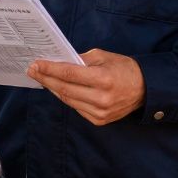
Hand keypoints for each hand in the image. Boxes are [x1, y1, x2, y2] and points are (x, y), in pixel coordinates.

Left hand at [26, 49, 145, 125]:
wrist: (145, 89)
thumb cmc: (124, 68)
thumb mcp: (103, 56)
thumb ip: (80, 60)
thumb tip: (58, 62)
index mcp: (103, 79)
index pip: (69, 74)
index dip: (50, 69)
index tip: (36, 64)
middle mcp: (101, 98)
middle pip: (64, 89)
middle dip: (46, 79)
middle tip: (32, 70)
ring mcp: (100, 112)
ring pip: (68, 100)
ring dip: (53, 89)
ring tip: (42, 79)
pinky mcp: (99, 121)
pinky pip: (76, 108)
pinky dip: (66, 98)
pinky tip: (58, 89)